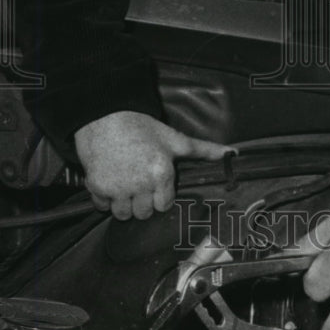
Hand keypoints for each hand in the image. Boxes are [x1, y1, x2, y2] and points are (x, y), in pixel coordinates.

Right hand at [74, 110, 232, 220]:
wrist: (104, 114)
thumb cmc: (141, 126)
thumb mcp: (174, 138)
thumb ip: (203, 150)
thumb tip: (232, 153)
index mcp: (161, 173)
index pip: (164, 205)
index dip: (160, 195)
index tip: (154, 183)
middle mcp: (141, 184)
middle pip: (144, 213)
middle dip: (142, 201)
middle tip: (138, 182)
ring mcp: (117, 188)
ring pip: (123, 214)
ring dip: (123, 204)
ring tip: (124, 183)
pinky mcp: (97, 187)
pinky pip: (101, 206)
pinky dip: (104, 197)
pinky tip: (110, 179)